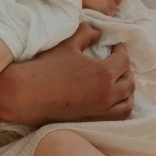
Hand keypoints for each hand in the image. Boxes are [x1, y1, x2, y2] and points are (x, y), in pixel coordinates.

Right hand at [7, 24, 134, 122]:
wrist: (26, 96)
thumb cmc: (46, 68)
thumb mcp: (68, 44)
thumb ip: (87, 34)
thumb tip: (99, 33)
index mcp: (104, 73)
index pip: (125, 60)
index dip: (121, 51)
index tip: (115, 48)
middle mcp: (108, 94)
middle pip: (129, 82)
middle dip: (126, 71)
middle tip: (117, 64)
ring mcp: (102, 112)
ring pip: (127, 103)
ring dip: (126, 91)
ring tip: (118, 83)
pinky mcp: (93, 123)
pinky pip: (118, 118)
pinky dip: (121, 109)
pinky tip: (113, 102)